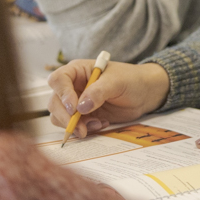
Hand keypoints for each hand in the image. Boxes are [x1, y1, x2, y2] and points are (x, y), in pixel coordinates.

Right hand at [46, 59, 170, 138]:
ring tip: (96, 124)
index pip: (58, 79)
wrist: (144, 94)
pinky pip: (73, 125)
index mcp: (78, 70)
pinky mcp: (82, 116)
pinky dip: (84, 129)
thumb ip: (99, 92)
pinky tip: (101, 124)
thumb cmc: (131, 80)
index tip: (74, 108)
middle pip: (55, 101)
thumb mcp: (117, 82)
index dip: (62, 94)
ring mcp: (76, 102)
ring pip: (60, 116)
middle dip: (66, 117)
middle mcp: (72, 86)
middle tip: (80, 128)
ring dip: (75, 125)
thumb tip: (80, 107)